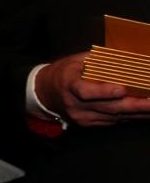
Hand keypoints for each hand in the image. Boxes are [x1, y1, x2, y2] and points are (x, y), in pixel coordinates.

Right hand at [35, 52, 149, 126]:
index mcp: (70, 85)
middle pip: (109, 107)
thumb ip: (98, 61)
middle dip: (136, 106)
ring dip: (138, 113)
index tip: (123, 89)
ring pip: (115, 117)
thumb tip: (124, 58)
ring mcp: (82, 117)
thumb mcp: (75, 61)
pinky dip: (130, 117)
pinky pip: (112, 122)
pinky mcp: (88, 124)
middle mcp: (75, 105)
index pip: (86, 92)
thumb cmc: (63, 73)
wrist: (43, 93)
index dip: (105, 92)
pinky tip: (144, 113)